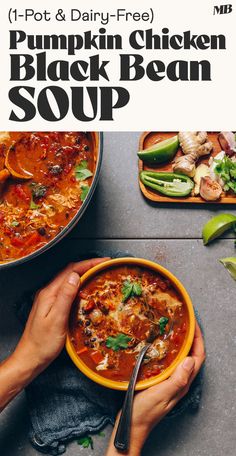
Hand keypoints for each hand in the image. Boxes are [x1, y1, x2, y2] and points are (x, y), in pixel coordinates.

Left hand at [12, 258, 108, 376]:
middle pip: (69, 273)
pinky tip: (86, 291)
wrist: (30, 358)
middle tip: (104, 266)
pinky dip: (79, 286)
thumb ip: (65, 296)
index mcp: (49, 293)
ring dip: (84, 275)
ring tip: (98, 274)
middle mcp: (48, 293)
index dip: (88, 264)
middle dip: (88, 266)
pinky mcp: (52, 307)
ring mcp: (49, 300)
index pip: (70, 271)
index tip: (103, 262)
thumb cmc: (42, 344)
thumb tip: (75, 276)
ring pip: (69, 281)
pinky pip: (67, 291)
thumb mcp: (56, 319)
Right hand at [106, 321, 204, 455]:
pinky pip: (169, 362)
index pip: (197, 357)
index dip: (198, 339)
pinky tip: (159, 345)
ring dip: (180, 343)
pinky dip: (168, 351)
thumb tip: (190, 360)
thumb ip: (177, 379)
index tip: (193, 324)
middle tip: (183, 322)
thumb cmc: (145, 411)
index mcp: (183, 383)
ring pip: (180, 358)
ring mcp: (170, 381)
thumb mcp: (162, 393)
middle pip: (191, 356)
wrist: (131, 425)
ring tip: (172, 328)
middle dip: (190, 338)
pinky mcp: (160, 381)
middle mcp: (179, 381)